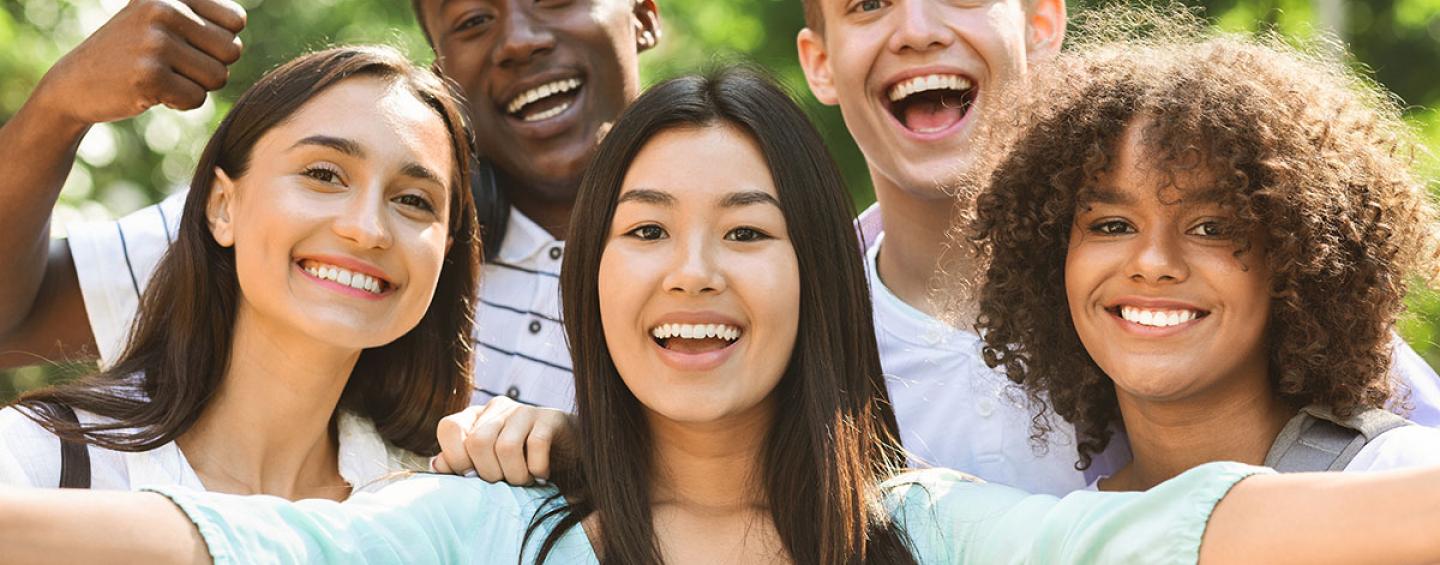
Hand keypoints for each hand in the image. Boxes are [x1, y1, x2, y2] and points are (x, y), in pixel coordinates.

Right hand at [31, 0, 245, 127]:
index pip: (235, 20)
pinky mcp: (149, 75)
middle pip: (232, 51)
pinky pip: (197, 98)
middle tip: (176, 66)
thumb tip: (241, 21)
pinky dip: (180, 102)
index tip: (189, 45)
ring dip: (196, 85)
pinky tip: (153, 92)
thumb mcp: (161, 19)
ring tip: (163, 76)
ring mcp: (155, 41)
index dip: (219, 42)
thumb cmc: (133, 53)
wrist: (75, 82)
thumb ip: (202, 16)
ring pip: (218, 77)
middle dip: (211, 66)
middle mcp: (164, 9)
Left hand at [432, 396, 575, 484]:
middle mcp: (498, 408)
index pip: (449, 427)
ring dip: (516, 475)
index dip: (456, 457)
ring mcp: (525, 410)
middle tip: (505, 483)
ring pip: (506, 446)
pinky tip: (542, 475)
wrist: (570, 456)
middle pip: (478, 442)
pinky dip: (537, 468)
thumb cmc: (521, 464)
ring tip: (525, 482)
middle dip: (490, 473)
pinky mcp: (551, 418)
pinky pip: (536, 444)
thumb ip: (461, 465)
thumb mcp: (488, 466)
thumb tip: (436, 464)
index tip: (472, 478)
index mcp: (476, 417)